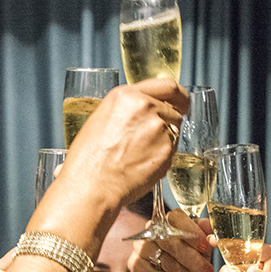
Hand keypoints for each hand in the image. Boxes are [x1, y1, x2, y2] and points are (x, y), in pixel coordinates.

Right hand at [58, 79, 187, 210]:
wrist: (91, 186)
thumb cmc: (88, 159)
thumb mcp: (101, 120)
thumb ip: (127, 110)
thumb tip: (143, 113)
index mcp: (126, 95)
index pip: (167, 85)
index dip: (179, 96)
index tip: (181, 103)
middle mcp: (146, 107)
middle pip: (173, 110)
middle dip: (168, 123)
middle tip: (155, 137)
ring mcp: (158, 128)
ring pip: (174, 131)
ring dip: (164, 141)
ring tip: (139, 155)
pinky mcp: (167, 150)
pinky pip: (173, 150)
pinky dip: (163, 157)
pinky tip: (143, 164)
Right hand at [129, 210, 215, 271]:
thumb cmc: (189, 262)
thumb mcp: (203, 250)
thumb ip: (208, 238)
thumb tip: (215, 236)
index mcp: (169, 220)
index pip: (177, 218)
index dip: (192, 232)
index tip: (206, 246)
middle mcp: (152, 230)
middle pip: (170, 242)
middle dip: (193, 259)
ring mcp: (141, 247)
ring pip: (166, 261)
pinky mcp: (136, 265)